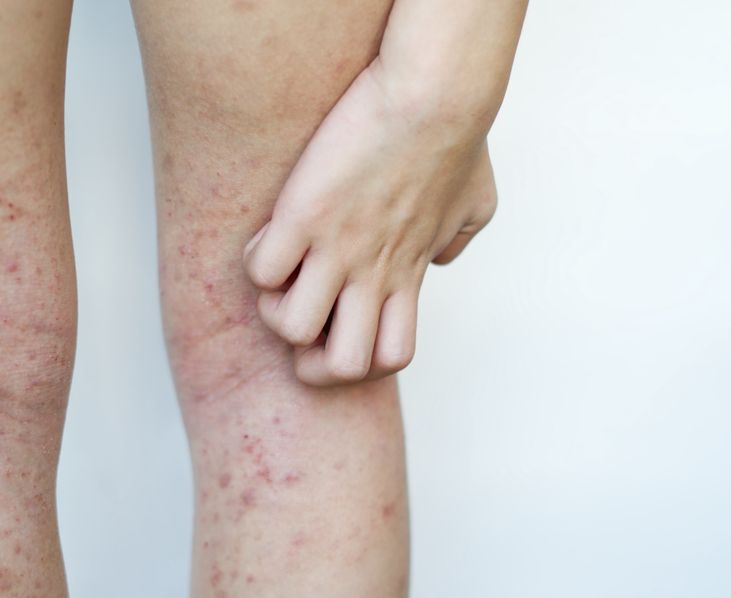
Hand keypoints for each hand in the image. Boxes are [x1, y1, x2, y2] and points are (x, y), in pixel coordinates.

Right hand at [243, 58, 497, 385]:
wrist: (436, 96)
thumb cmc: (458, 138)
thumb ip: (458, 237)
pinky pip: (260, 272)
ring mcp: (338, 250)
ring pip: (291, 330)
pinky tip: (272, 229)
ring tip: (286, 263)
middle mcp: (374, 275)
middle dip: (312, 354)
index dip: (362, 354)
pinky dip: (256, 258)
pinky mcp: (305, 216)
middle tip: (309, 305)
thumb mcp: (474, 200)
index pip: (390, 359)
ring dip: (276, 305)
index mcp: (409, 275)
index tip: (350, 312)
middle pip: (342, 369)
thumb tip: (440, 255)